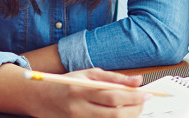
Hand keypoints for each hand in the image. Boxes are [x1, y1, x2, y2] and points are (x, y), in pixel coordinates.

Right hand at [32, 68, 148, 117]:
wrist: (42, 99)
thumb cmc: (68, 84)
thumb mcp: (88, 74)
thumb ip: (114, 77)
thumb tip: (137, 80)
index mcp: (81, 91)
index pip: (113, 96)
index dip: (133, 97)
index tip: (146, 94)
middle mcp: (80, 109)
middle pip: (115, 114)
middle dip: (135, 109)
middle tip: (144, 101)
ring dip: (128, 116)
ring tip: (134, 107)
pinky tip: (122, 113)